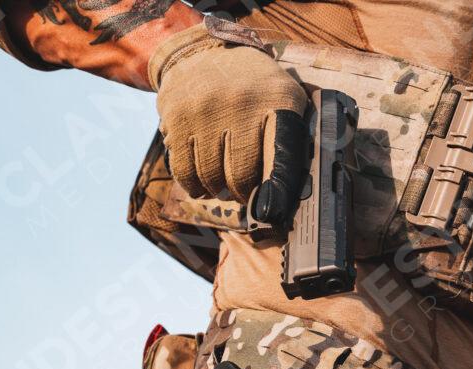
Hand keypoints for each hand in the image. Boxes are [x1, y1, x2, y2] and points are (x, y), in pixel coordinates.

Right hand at [150, 22, 308, 223]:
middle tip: (246, 195)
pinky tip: (202, 186)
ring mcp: (205, 111)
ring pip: (211, 177)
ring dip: (219, 191)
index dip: (278, 192)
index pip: (282, 158)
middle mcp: (240, 105)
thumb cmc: (255, 87)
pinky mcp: (176, 119)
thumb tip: (296, 192)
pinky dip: (193, 186)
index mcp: (277, 101)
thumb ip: (295, 136)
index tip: (273, 213)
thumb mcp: (285, 96)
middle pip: (242, 176)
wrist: (203, 52)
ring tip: (224, 187)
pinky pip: (184, 170)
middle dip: (245, 194)